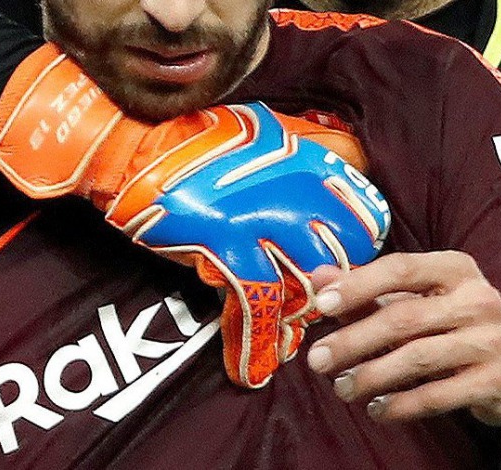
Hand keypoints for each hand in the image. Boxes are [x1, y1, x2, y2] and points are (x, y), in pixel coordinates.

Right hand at [0, 43, 391, 387]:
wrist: (136, 143)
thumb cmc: (196, 136)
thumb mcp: (263, 128)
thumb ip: (303, 150)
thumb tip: (341, 163)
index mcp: (306, 162)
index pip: (363, 217)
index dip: (359, 249)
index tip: (350, 270)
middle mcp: (294, 190)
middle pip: (341, 259)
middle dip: (335, 290)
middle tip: (321, 311)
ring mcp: (262, 220)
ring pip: (304, 287)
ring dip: (298, 319)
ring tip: (292, 342)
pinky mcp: (227, 246)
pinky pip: (257, 305)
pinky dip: (256, 346)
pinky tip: (252, 373)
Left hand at [306, 251, 500, 425]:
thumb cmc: (455, 322)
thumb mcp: (419, 298)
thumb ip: (369, 289)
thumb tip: (320, 277)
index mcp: (455, 268)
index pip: (400, 269)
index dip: (358, 285)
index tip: (322, 303)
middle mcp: (478, 299)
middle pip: (403, 318)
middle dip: (354, 340)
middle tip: (319, 360)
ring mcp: (491, 340)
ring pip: (418, 357)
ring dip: (372, 376)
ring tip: (343, 389)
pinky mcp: (496, 380)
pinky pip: (439, 394)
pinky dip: (403, 404)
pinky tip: (378, 409)